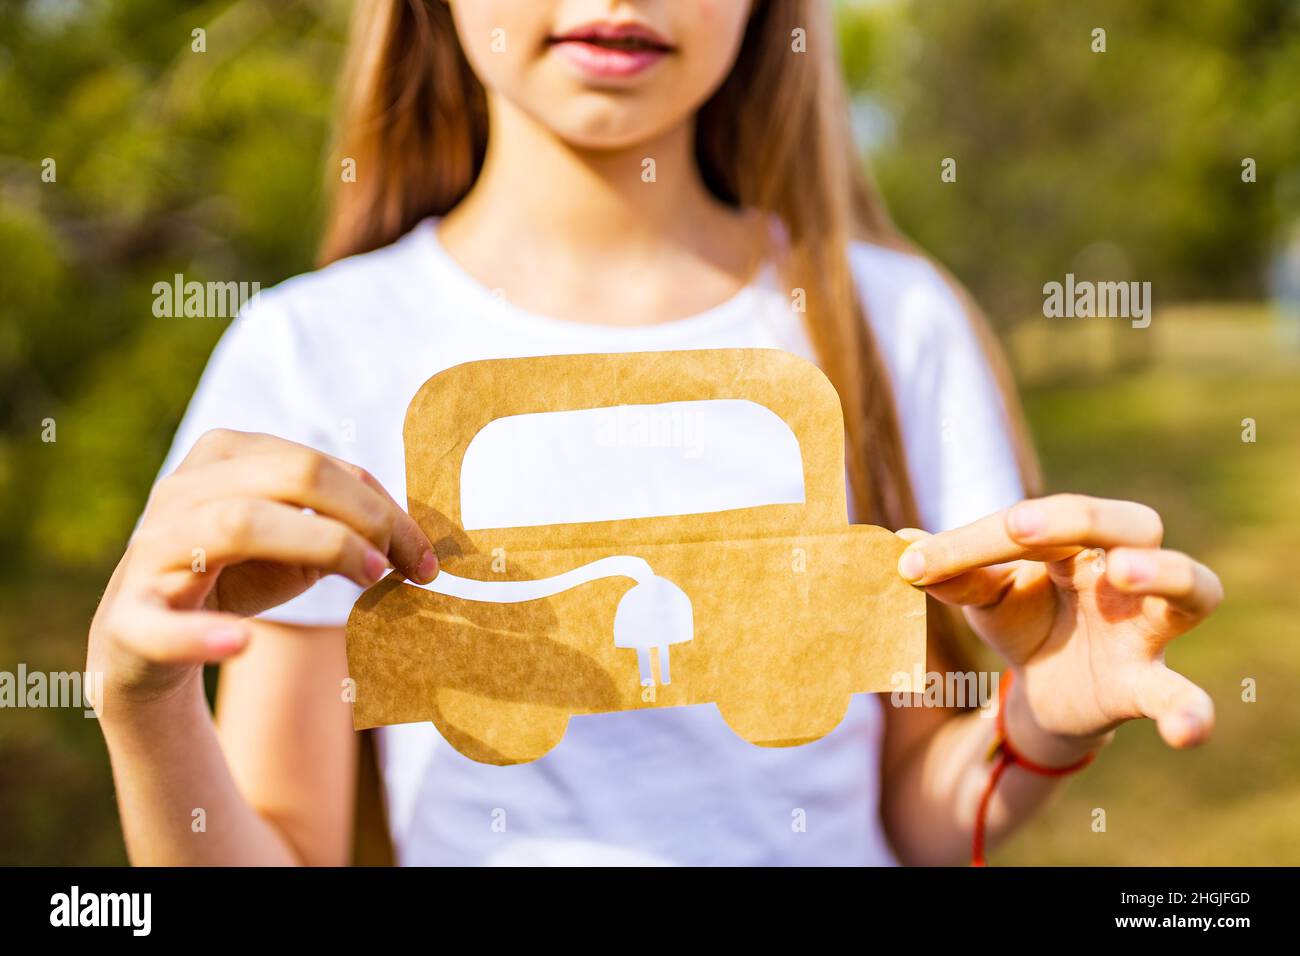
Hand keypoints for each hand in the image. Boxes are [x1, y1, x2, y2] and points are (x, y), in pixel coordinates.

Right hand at [88, 429, 436, 708]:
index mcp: (226, 456)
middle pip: (292, 476)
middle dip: (365, 518)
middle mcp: (184, 488)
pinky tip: (241, 643)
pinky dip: (202, 634)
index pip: (321, 464)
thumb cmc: (237, 576)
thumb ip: (347, 525)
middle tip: (406, 567)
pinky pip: (162, 622)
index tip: (427, 558)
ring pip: (240, 522)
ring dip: (320, 547)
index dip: (385, 507)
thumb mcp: (298, 543)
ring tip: (371, 580)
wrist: (148, 643)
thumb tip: (421, 534)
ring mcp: (151, 548)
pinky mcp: (128, 618)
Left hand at [896, 494, 1222, 761]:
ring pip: (1192, 588)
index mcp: (1078, 543)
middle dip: (1081, 519)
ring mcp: (1144, 628)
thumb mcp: (982, 599)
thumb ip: (951, 574)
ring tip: (1123, 573)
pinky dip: (1190, 711)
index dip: (975, 539)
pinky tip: (1186, 731)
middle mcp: (1123, 573)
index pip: (1039, 522)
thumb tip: (898, 544)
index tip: (915, 564)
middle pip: (1134, 523)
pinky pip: (1182, 695)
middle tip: (1019, 530)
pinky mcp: (1146, 685)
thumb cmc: (1022, 622)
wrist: (1044, 695)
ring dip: (1163, 573)